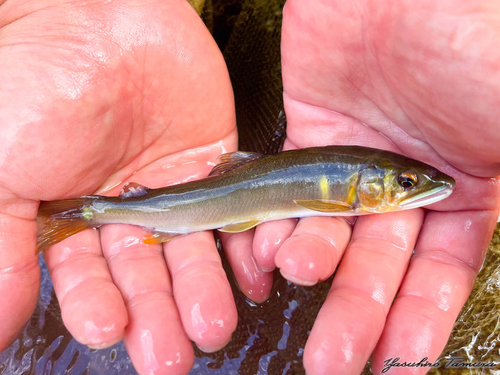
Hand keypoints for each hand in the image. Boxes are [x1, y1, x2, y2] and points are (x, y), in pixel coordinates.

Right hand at [0, 1, 236, 373]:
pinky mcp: (212, 164)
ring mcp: (172, 188)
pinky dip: (240, 247)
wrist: (95, 18)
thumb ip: (2, 249)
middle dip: (157, 316)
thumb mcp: (1, 174)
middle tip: (172, 355)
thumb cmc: (36, 86)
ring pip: (190, 252)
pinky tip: (248, 281)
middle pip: (145, 276)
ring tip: (211, 328)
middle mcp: (125, 209)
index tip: (111, 334)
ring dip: (201, 292)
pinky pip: (231, 213)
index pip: (88, 280)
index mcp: (72, 217)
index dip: (99, 308)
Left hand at [223, 0, 499, 372]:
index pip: (438, 276)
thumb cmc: (471, 36)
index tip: (397, 365)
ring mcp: (356, 162)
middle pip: (377, 266)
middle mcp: (406, 185)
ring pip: (331, 233)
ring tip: (298, 276)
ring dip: (314, 264)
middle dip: (355, 314)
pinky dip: (278, 222)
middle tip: (331, 360)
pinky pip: (291, 195)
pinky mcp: (311, 137)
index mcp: (465, 188)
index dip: (416, 323)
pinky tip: (268, 248)